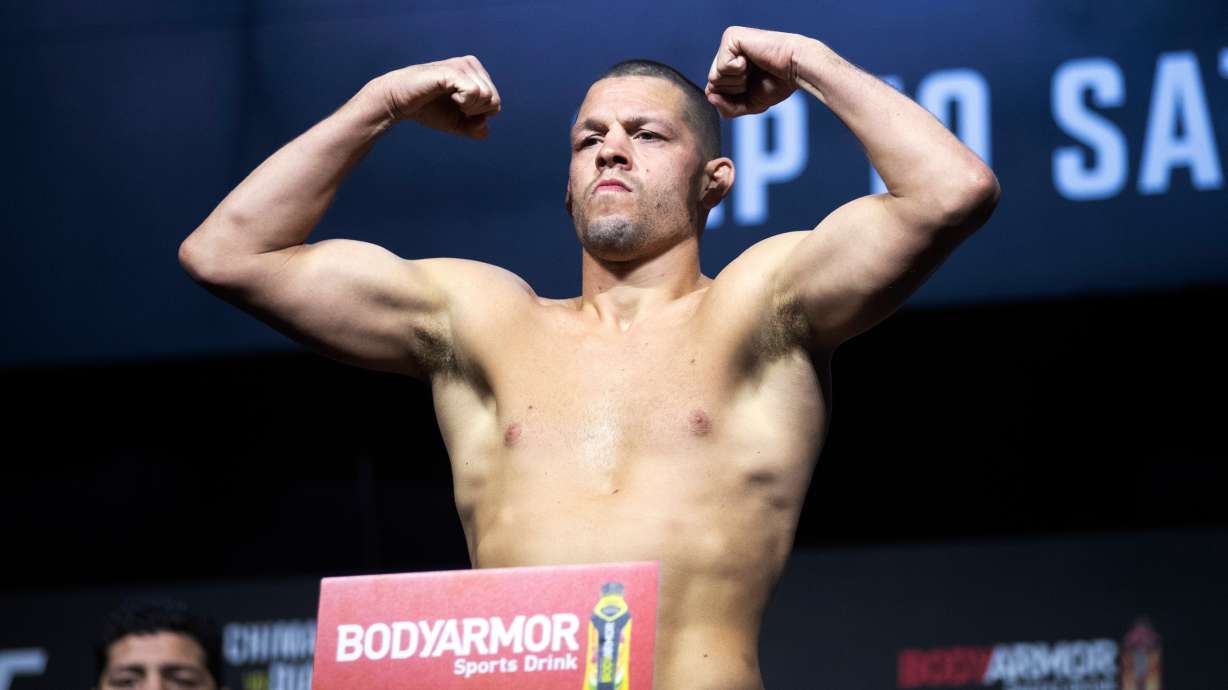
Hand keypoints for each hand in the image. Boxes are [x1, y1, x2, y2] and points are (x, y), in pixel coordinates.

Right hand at [374, 55, 500, 137]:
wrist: (400, 102)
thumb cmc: (427, 109)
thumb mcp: (456, 122)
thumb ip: (474, 128)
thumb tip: (485, 131)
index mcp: (476, 73)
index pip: (495, 102)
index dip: (478, 115)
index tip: (458, 109)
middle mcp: (471, 64)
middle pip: (494, 100)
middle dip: (475, 113)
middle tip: (454, 106)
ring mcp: (462, 65)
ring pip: (487, 96)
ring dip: (469, 108)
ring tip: (451, 100)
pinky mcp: (452, 71)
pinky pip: (474, 92)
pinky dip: (464, 103)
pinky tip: (450, 97)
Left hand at [704, 26, 805, 116]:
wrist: (796, 69)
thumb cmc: (777, 84)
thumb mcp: (748, 104)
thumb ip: (726, 107)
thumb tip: (710, 95)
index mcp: (730, 66)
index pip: (714, 90)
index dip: (733, 97)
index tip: (752, 85)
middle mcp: (727, 52)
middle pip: (713, 84)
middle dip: (734, 89)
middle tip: (754, 76)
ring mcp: (728, 43)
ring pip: (714, 77)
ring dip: (737, 80)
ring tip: (753, 68)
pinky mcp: (731, 37)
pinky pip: (722, 66)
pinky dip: (739, 70)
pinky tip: (751, 59)